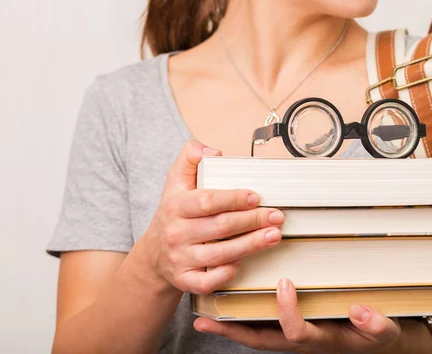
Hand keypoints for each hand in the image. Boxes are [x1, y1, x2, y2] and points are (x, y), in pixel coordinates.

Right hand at [139, 140, 283, 294]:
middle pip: (220, 227)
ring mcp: (180, 259)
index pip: (207, 201)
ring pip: (220, 254)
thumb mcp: (175, 181)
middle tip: (276, 216)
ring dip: (251, 245)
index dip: (234, 199)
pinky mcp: (185, 280)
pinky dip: (228, 272)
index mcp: (175, 206)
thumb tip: (212, 151)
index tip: (256, 197)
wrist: (153, 255)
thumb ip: (191, 157)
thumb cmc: (173, 215)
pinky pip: (209, 280)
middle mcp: (176, 233)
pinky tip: (244, 261)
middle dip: (253, 221)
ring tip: (274, 235)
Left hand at [194, 279, 403, 353]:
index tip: (285, 283)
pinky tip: (227, 308)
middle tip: (207, 322)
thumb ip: (376, 325)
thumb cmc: (376, 336)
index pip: (296, 332)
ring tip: (205, 317)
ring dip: (230, 327)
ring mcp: (292, 337)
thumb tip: (359, 311)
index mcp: (321, 341)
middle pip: (261, 341)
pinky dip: (241, 320)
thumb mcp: (385, 332)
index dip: (287, 311)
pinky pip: (261, 327)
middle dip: (234, 332)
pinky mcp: (289, 328)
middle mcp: (301, 341)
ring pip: (256, 335)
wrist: (375, 343)